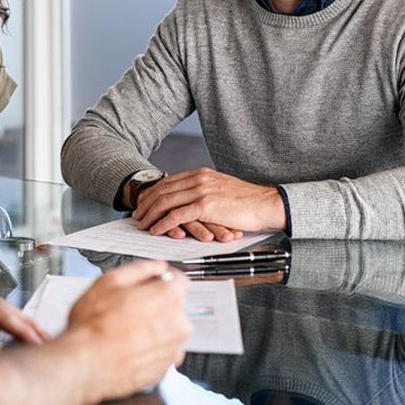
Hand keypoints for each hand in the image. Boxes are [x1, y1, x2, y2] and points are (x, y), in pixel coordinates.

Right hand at [63, 260, 189, 401]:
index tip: (150, 281)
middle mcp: (178, 325)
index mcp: (169, 298)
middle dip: (154, 303)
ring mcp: (172, 350)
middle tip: (127, 306)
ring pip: (167, 330)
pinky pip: (160, 351)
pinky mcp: (164, 369)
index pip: (179, 280)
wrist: (86, 364)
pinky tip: (126, 345)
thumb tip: (154, 267)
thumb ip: (139, 269)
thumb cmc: (93, 326)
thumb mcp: (109, 281)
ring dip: (151, 327)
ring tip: (123, 328)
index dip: (161, 278)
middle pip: (173, 306)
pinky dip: (148, 348)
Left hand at [132, 167, 284, 239]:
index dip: (152, 193)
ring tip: (142, 224)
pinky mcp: (205, 206)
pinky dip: (163, 223)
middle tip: (136, 215)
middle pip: (162, 190)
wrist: (267, 204)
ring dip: (150, 214)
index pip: (168, 182)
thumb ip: (203, 191)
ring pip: (165, 202)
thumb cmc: (247, 201)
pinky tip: (156, 230)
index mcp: (201, 174)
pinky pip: (176, 215)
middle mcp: (198, 179)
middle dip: (146, 204)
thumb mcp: (220, 189)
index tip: (143, 202)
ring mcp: (201, 191)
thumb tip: (188, 200)